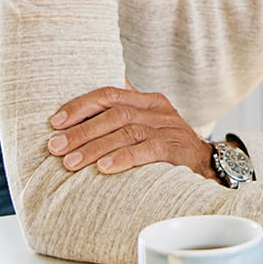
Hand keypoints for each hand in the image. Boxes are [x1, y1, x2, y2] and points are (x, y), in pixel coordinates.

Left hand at [46, 83, 215, 178]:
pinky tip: (104, 169)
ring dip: (95, 148)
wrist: (207, 165)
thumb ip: (123, 112)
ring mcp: (167, 129)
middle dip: (81, 131)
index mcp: (147, 100)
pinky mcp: (175, 150)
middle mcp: (157, 111)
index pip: (109, 94)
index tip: (55, 122)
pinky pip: (147, 150)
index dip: (80, 106)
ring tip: (71, 163)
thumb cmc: (168, 144)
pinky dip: (123, 158)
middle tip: (55, 147)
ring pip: (126, 132)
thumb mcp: (148, 122)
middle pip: (114, 114)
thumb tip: (85, 105)